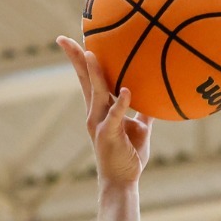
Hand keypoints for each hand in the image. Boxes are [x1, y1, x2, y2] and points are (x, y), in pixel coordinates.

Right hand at [56, 36, 151, 187]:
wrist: (122, 181)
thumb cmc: (129, 156)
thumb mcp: (140, 130)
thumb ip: (143, 114)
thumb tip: (155, 98)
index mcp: (100, 110)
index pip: (88, 80)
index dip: (82, 61)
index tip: (77, 41)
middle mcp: (94, 113)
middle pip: (83, 81)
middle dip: (75, 60)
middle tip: (64, 38)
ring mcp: (99, 123)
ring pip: (96, 93)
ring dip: (94, 73)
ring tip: (91, 53)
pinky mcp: (109, 135)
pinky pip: (115, 116)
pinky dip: (122, 103)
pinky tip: (128, 91)